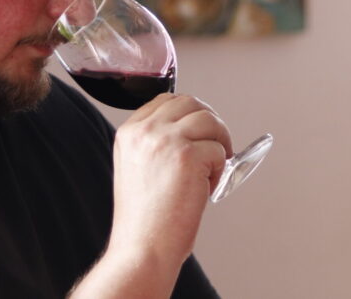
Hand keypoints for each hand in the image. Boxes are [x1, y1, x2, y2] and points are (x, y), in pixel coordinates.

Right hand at [109, 94, 231, 276]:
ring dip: (219, 143)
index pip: (166, 100)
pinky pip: (219, 150)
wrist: (142, 249)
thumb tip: (194, 131)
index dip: (189, 114)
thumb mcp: (136, 167)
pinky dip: (220, 170)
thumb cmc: (144, 219)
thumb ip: (155, 143)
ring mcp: (166, 140)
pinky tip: (205, 190)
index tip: (200, 132)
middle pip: (191, 102)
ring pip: (209, 120)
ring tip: (212, 171)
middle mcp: (145, 131)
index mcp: (129, 132)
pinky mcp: (187, 155)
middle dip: (210, 122)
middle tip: (217, 146)